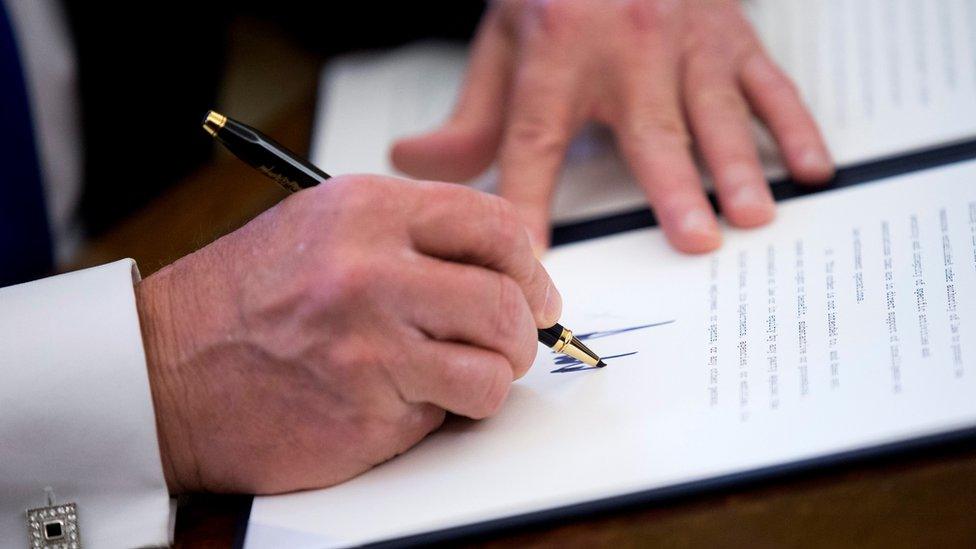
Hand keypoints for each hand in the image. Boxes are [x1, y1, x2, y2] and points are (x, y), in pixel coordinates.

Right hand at [135, 175, 561, 493]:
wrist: (163, 371)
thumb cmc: (241, 301)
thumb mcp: (323, 229)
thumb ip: (411, 237)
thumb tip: (498, 265)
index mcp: (367, 211)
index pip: (495, 224)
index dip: (530, 265)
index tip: (534, 291)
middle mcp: (372, 269)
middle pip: (507, 299)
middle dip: (523, 331)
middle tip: (509, 344)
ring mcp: (370, 343)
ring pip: (493, 366)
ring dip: (491, 380)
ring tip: (458, 378)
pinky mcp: (366, 409)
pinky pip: (448, 413)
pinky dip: (445, 414)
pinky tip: (408, 403)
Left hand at [391, 0, 832, 252]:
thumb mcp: (502, 40)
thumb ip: (470, 114)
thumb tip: (413, 162)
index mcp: (556, 55)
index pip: (535, 142)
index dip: (529, 202)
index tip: (533, 260)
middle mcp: (624, 48)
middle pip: (647, 130)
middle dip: (671, 189)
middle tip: (694, 241)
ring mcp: (684, 39)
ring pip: (715, 110)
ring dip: (738, 165)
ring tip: (754, 216)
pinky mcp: (729, 32)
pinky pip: (768, 82)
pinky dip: (795, 125)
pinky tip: (813, 168)